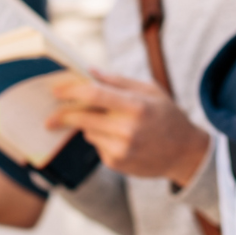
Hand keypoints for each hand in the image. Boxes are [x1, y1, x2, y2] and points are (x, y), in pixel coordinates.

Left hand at [48, 71, 209, 185]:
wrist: (184, 153)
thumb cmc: (167, 115)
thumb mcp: (151, 90)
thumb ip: (119, 81)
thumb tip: (90, 72)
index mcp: (137, 106)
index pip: (95, 95)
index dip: (71, 91)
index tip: (56, 89)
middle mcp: (128, 129)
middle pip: (83, 118)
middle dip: (63, 114)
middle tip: (51, 115)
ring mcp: (121, 149)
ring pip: (88, 132)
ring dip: (88, 125)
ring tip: (111, 122)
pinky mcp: (116, 163)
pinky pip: (96, 145)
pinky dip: (100, 138)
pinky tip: (120, 138)